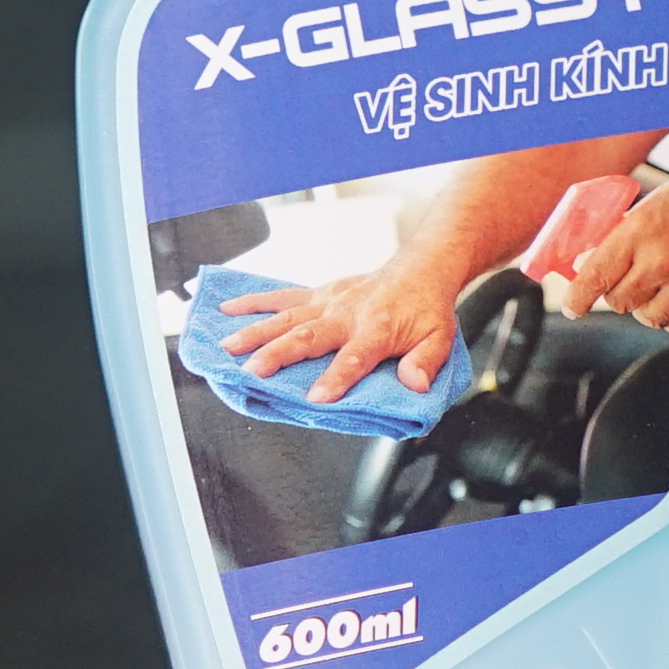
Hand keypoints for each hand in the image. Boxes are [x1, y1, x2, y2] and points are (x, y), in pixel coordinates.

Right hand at [223, 265, 462, 403]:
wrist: (420, 269)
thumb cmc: (426, 310)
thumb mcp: (440, 339)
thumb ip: (426, 362)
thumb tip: (415, 384)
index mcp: (376, 330)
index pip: (355, 358)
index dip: (336, 379)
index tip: (317, 399)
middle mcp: (347, 314)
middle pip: (309, 336)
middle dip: (279, 355)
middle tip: (252, 372)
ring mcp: (329, 302)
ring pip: (288, 317)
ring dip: (256, 332)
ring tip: (228, 346)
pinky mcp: (319, 294)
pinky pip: (283, 297)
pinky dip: (254, 302)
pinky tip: (228, 310)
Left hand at [556, 171, 668, 332]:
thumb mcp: (645, 208)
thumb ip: (615, 237)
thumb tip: (585, 265)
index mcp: (638, 231)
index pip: (595, 276)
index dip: (578, 298)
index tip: (573, 307)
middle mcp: (661, 259)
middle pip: (619, 301)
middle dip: (616, 293)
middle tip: (625, 278)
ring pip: (649, 318)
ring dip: (645, 307)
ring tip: (654, 285)